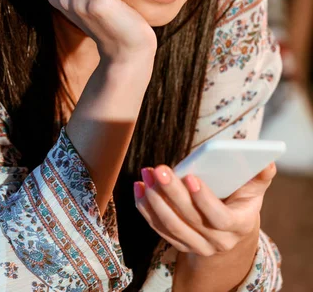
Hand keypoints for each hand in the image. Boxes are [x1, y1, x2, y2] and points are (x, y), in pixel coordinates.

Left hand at [134, 161, 275, 256]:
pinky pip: (159, 229)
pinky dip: (146, 209)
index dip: (204, 199)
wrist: (230, 227)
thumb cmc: (241, 198)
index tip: (190, 176)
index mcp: (238, 226)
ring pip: (171, 226)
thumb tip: (266, 160)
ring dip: (155, 200)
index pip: (219, 217)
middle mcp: (217, 242)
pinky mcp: (179, 243)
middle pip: (190, 219)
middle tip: (159, 169)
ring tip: (146, 175)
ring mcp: (196, 245)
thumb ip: (260, 174)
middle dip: (172, 192)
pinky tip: (139, 187)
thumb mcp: (254, 187)